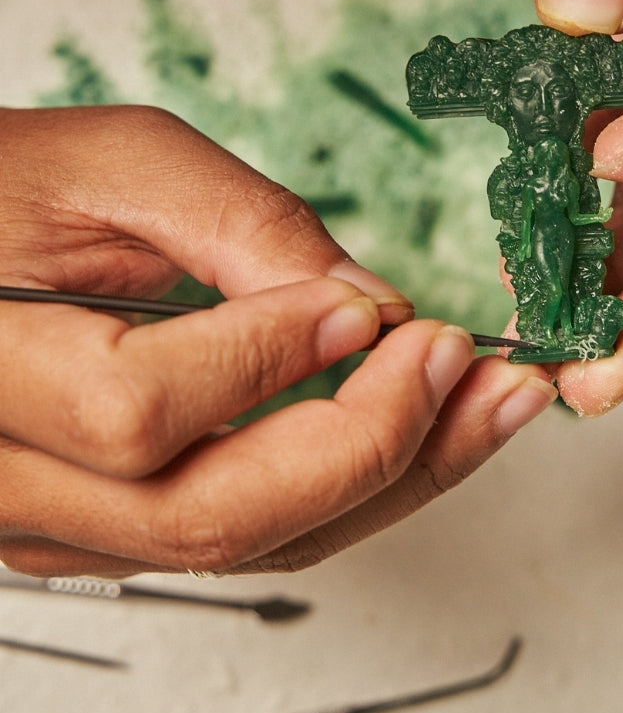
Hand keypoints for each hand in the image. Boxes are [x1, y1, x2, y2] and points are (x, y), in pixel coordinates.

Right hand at [0, 106, 555, 575]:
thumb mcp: (109, 164)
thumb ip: (240, 225)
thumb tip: (369, 306)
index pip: (140, 410)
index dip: (274, 360)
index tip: (377, 310)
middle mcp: (6, 480)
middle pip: (209, 519)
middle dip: (372, 448)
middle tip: (471, 368)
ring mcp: (51, 523)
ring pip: (239, 547)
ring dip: (386, 481)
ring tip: (485, 408)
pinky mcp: (97, 528)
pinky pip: (236, 535)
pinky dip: (340, 488)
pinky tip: (414, 430)